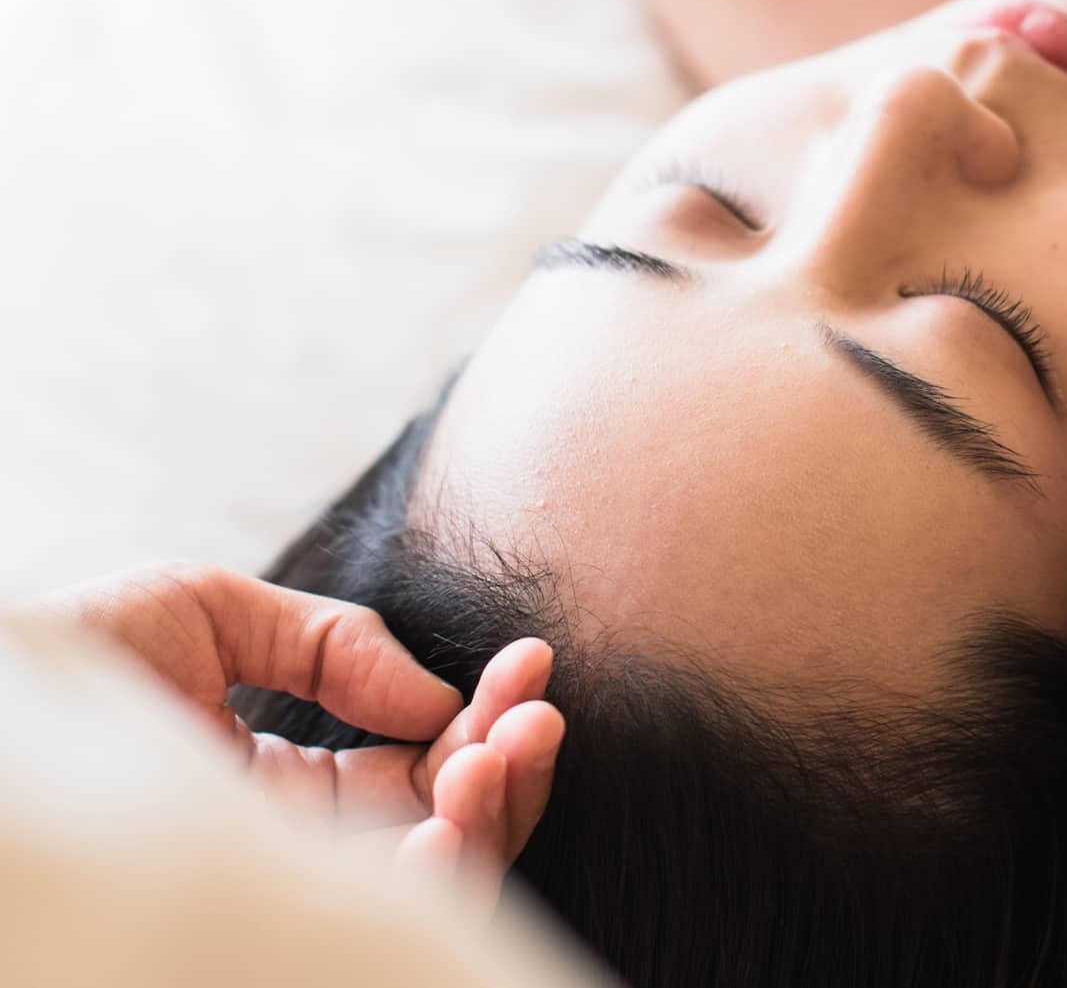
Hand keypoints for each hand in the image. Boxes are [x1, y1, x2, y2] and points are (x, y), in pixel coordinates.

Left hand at [33, 564, 564, 912]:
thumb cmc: (67, 664)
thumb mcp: (207, 611)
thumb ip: (328, 641)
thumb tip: (431, 694)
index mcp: (291, 785)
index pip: (420, 763)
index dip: (486, 716)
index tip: (529, 662)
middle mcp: (300, 850)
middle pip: (448, 828)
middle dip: (509, 766)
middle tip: (536, 712)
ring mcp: (285, 891)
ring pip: (433, 881)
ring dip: (492, 815)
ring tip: (502, 749)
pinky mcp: (265, 918)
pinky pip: (382, 916)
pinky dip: (438, 873)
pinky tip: (448, 815)